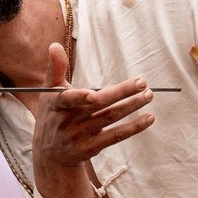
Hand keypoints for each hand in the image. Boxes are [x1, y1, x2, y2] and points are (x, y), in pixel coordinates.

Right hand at [33, 43, 154, 197]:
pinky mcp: (93, 147)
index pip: (66, 100)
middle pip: (97, 105)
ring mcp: (81, 135)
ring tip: (149, 95)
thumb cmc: (52, 113)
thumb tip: (55, 45)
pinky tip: (149, 117)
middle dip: (121, 92)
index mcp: (55, 104)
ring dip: (131, 106)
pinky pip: (116, 136)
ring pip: (110, 118)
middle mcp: (68, 121)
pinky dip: (134, 127)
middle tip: (142, 82)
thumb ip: (54, 68)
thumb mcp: (48, 91)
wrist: (50, 152)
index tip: (92, 94)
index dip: (78, 98)